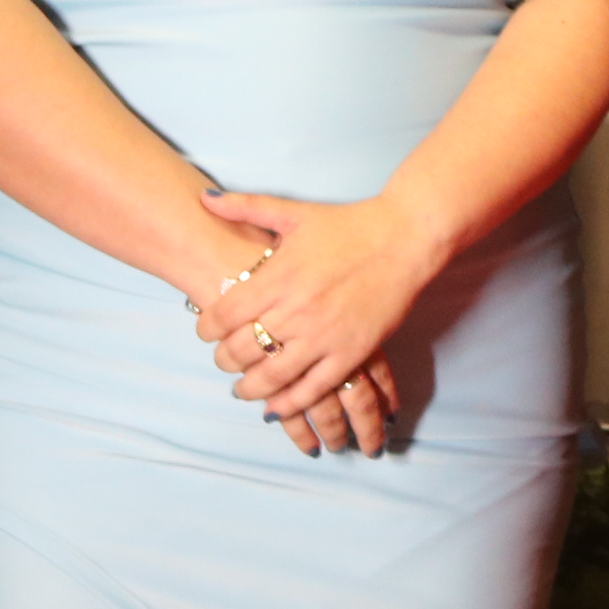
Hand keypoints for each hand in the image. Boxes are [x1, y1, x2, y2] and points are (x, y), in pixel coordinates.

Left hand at [193, 190, 426, 450]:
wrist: (404, 238)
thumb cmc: (349, 225)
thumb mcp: (294, 212)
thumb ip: (246, 207)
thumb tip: (204, 200)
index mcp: (277, 276)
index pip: (223, 316)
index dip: (207, 330)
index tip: (207, 332)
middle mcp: (295, 310)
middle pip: (241, 350)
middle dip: (225, 360)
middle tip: (224, 360)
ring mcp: (323, 335)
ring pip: (271, 376)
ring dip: (250, 388)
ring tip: (243, 389)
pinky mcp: (350, 352)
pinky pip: (312, 389)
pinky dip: (289, 403)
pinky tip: (276, 407)